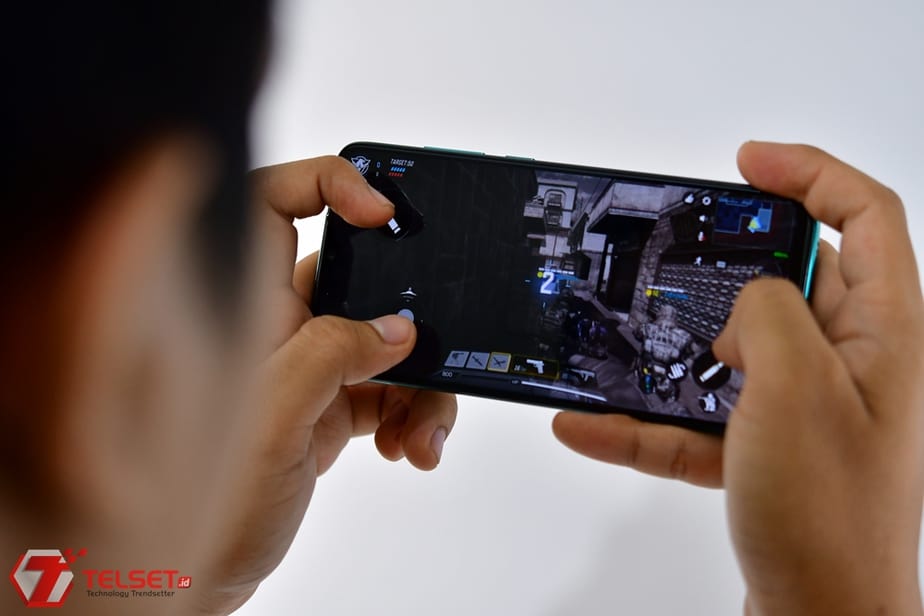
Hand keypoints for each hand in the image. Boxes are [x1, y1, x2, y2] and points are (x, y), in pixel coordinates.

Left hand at [199, 156, 456, 613]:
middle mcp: (279, 324)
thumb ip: (336, 353)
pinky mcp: (333, 405)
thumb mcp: (274, 413)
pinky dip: (413, 414)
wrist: (205, 569)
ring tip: (422, 436)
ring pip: (386, 340)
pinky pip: (391, 388)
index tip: (380, 211)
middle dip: (408, 315)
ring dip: (420, 385)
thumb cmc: (205, 495)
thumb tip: (399, 330)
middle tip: (432, 344)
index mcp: (245, 304)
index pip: (275, 201)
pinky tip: (410, 449)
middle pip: (361, 279)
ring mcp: (310, 365)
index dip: (327, 183)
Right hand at [552, 143, 923, 613]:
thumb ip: (766, 312)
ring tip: (623, 340)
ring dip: (673, 347)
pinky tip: (589, 425)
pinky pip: (699, 416)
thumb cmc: (829, 519)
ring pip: (733, 349)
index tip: (745, 164)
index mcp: (883, 334)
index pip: (866, 215)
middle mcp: (850, 364)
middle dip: (724, 265)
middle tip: (673, 251)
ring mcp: (806, 409)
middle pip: (789, 278)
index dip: (808, 174)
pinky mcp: (766, 450)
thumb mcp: (795, 388)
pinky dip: (647, 420)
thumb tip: (742, 303)